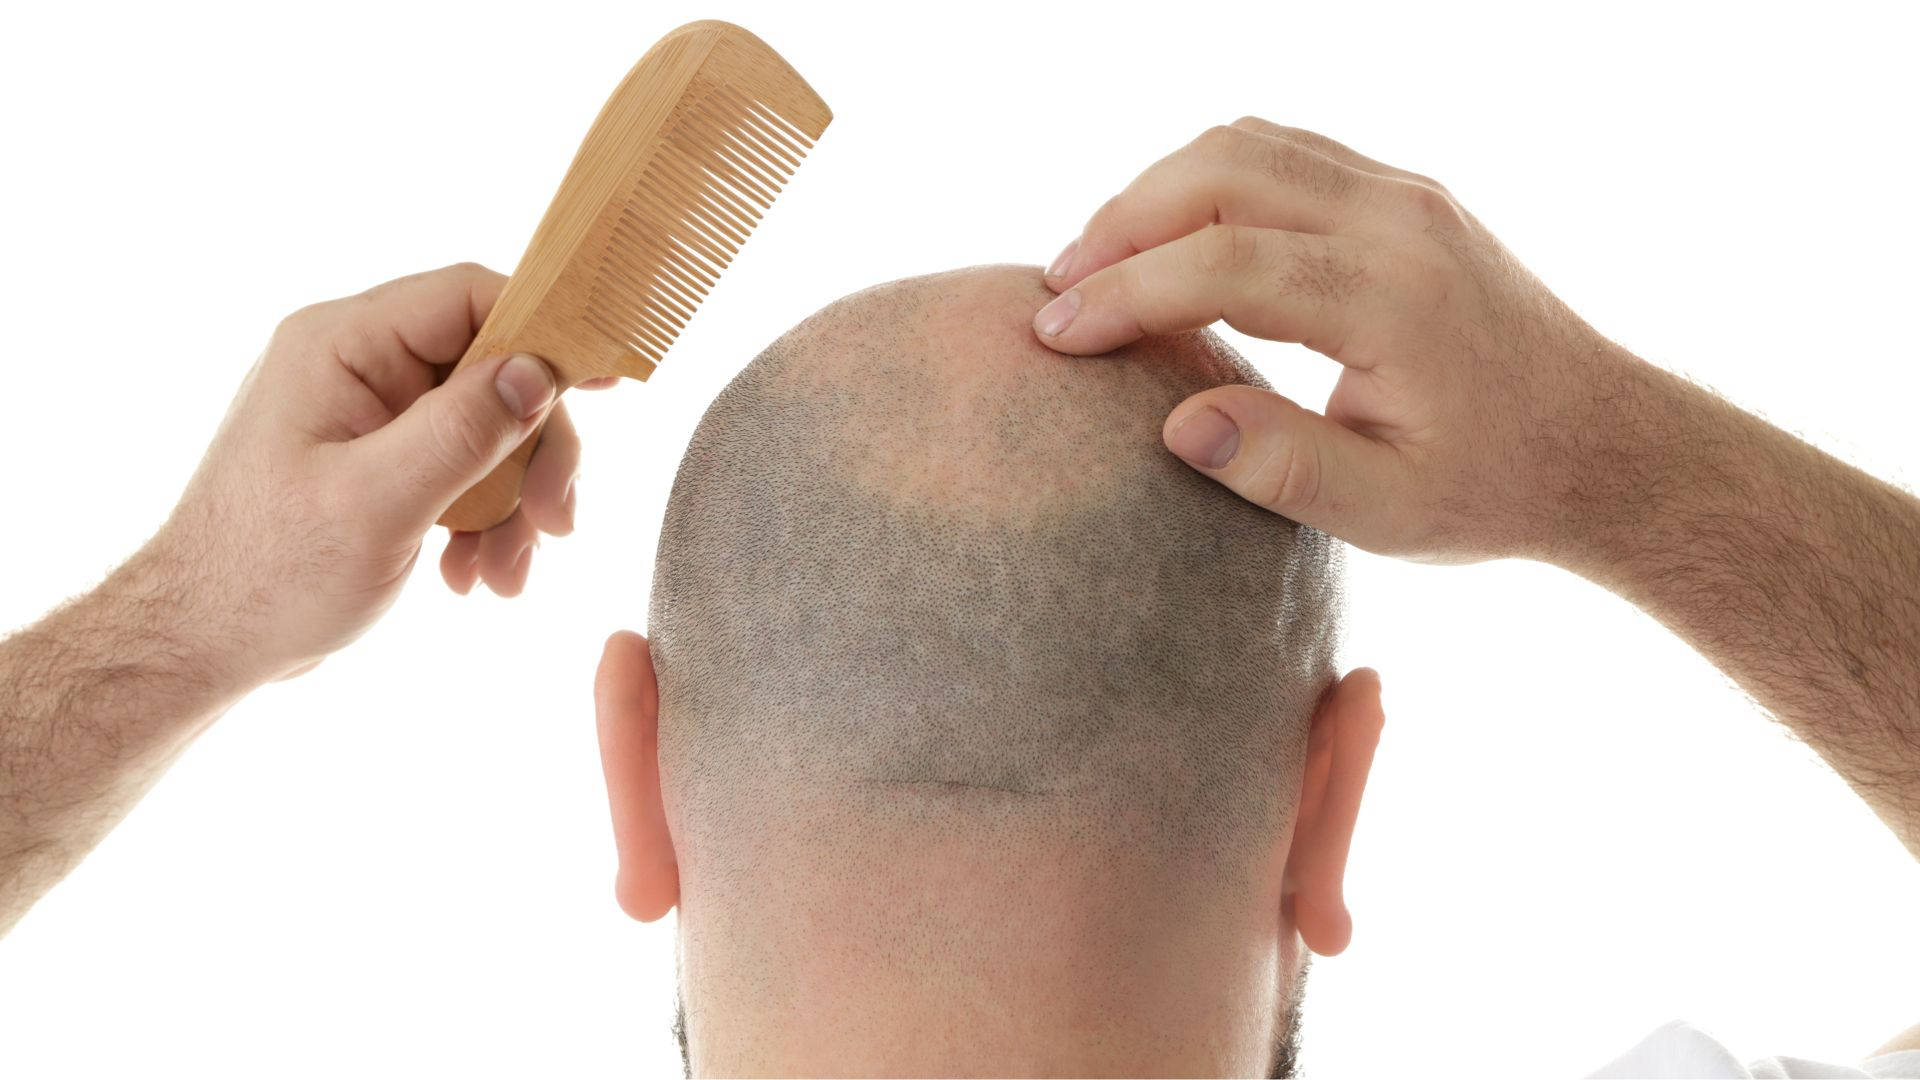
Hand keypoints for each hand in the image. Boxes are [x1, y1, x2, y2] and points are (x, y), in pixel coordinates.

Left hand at [150, 262, 608, 684]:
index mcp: (342, 345)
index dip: (546, 330)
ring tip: (504, 573)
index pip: (470, 297)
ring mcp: (372, 413)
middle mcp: (359, 364)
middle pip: (494, 370)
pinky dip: (485, 522)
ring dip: (513, 503)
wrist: (204, 642)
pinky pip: (465, 467)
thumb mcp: (376, 502)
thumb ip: (460, 431)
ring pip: (490, 428)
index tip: (607, 379)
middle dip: (534, 451)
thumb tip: (538, 372)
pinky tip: (475, 575)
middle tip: (555, 520)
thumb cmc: (267, 572)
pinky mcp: (384, 459)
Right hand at [1033, 117, 1645, 562]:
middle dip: (1121, 221)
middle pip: (1221, 168)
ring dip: (1158, 190)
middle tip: (1059, 287)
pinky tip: (1170, 240)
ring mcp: (1405, 193)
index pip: (1223, 260)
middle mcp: (1399, 219)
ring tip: (1099, 260)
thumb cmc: (1495, 487)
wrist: (1605, 444)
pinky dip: (1207, 181)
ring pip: (1247, 142)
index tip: (1055, 333)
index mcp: (1393, 297)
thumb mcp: (1390, 513)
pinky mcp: (1403, 193)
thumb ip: (1284, 469)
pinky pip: (1283, 151)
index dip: (1123, 292)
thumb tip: (1180, 423)